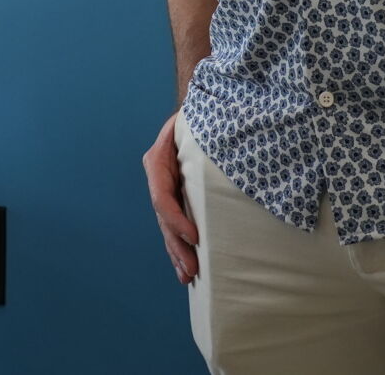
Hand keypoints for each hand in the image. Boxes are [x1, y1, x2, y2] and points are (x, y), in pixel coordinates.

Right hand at [144, 111, 199, 283]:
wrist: (201, 110)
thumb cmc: (203, 113)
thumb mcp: (199, 118)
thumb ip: (204, 131)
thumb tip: (225, 138)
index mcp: (159, 158)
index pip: (161, 194)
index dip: (174, 218)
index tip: (194, 236)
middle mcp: (159, 176)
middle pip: (163, 217)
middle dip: (177, 245)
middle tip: (192, 268)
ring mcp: (166, 188)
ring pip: (167, 226)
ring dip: (177, 252)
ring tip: (188, 275)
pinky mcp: (178, 197)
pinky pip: (175, 225)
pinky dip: (180, 247)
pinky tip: (186, 269)